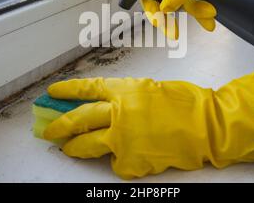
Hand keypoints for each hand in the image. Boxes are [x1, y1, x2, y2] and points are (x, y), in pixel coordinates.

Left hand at [43, 68, 253, 178]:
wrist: (205, 125)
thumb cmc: (184, 103)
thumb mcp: (150, 90)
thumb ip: (126, 98)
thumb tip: (108, 108)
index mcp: (123, 90)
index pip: (86, 89)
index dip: (67, 91)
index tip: (51, 93)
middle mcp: (118, 111)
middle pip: (78, 119)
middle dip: (59, 126)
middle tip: (48, 130)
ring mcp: (122, 137)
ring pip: (87, 145)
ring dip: (75, 149)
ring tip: (69, 150)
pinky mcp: (130, 160)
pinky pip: (115, 163)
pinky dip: (117, 162)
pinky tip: (128, 159)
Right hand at [141, 0, 253, 36]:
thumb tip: (166, 7)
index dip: (151, 1)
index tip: (158, 18)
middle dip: (176, 11)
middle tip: (175, 29)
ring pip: (184, 2)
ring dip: (194, 11)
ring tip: (209, 15)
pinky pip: (199, 3)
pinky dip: (203, 14)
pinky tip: (210, 20)